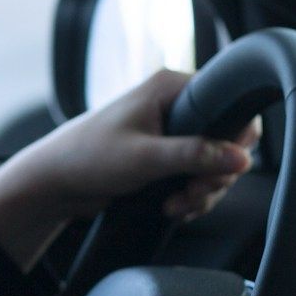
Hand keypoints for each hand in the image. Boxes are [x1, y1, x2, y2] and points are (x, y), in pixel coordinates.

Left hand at [0, 69, 261, 272]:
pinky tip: (170, 207)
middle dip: (213, 177)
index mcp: (170, 88)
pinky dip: (189, 198)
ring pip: (213, 166)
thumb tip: (241, 158)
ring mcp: (171, 134)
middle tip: (192, 193)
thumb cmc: (87, 157)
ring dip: (200, 193)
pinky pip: (195, 179)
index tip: (221, 169)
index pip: (230, 104)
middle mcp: (175, 106)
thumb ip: (195, 155)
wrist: (54, 183)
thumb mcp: (145, 157)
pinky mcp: (165, 159)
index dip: (235, 141)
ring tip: (175, 205)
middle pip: (226, 142)